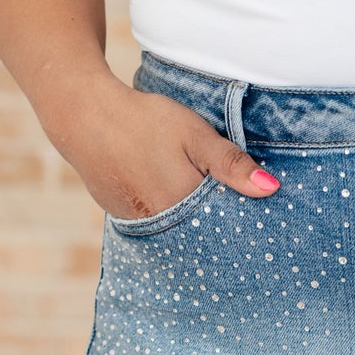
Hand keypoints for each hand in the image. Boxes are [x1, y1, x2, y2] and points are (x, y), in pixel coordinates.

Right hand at [43, 72, 278, 220]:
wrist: (83, 116)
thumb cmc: (144, 120)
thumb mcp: (194, 134)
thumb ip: (231, 162)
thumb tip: (271, 190)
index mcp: (185, 206)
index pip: (226, 231)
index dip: (243, 229)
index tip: (261, 229)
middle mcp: (164, 225)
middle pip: (204, 238)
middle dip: (223, 235)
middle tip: (243, 231)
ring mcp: (142, 226)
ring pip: (182, 237)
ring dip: (198, 232)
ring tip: (214, 224)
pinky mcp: (127, 221)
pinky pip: (161, 230)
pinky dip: (175, 225)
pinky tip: (185, 215)